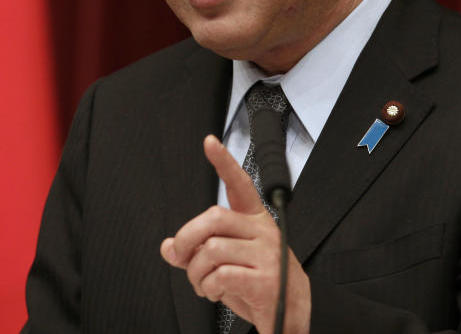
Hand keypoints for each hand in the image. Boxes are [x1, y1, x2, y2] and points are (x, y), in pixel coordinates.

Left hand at [160, 135, 309, 333]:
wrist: (292, 318)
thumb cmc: (260, 286)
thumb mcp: (227, 264)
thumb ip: (197, 253)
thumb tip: (168, 247)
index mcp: (255, 221)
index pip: (240, 184)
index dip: (224, 162)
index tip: (210, 142)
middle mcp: (263, 231)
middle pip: (213, 218)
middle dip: (186, 239)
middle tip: (181, 256)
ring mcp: (266, 254)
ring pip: (211, 250)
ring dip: (196, 274)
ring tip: (204, 284)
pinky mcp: (264, 279)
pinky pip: (220, 275)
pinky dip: (209, 288)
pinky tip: (217, 292)